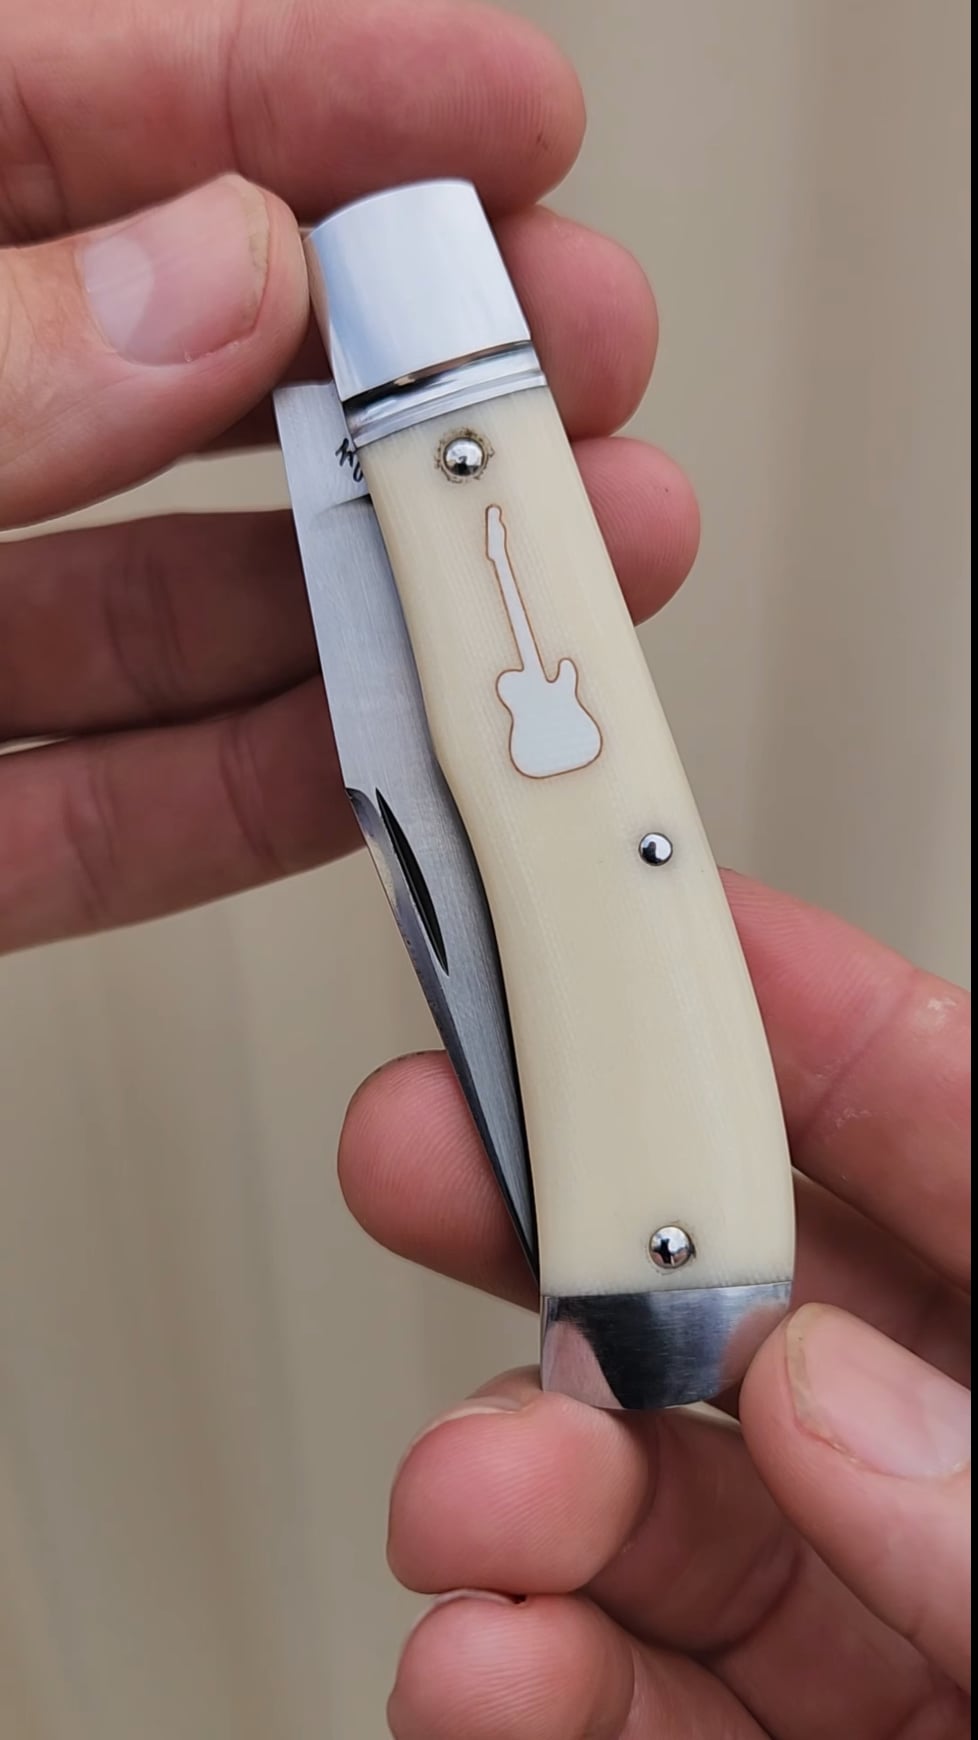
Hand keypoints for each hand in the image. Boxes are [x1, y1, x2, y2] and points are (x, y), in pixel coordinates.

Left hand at [1, 0, 692, 949]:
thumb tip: (210, 279)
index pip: (60, 123)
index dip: (298, 97)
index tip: (499, 117)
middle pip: (171, 376)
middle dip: (392, 363)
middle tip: (570, 354)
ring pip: (169, 613)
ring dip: (383, 596)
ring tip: (567, 563)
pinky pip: (106, 812)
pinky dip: (258, 794)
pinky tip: (407, 754)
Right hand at [340, 886, 970, 1736]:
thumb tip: (817, 1390)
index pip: (934, 1133)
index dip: (793, 1014)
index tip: (657, 924)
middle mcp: (942, 1472)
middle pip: (744, 1289)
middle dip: (573, 1216)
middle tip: (440, 1152)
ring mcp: (867, 1626)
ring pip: (657, 1497)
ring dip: (521, 1472)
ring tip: (460, 1490)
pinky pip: (635, 1698)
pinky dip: (529, 1668)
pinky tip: (477, 1655)